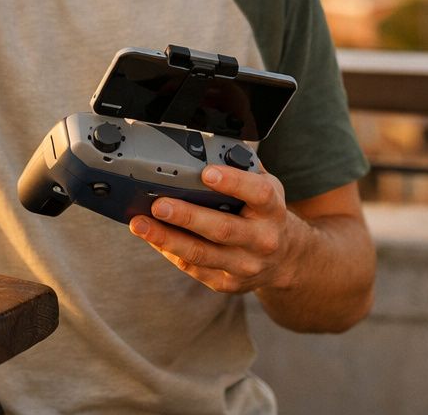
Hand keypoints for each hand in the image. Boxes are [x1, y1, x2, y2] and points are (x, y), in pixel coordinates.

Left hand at [128, 163, 303, 294]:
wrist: (287, 260)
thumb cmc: (265, 214)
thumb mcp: (266, 187)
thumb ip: (242, 166)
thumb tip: (209, 144)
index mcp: (272, 209)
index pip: (258, 193)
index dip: (234, 182)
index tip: (207, 172)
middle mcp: (262, 240)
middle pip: (222, 229)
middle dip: (187, 216)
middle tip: (158, 204)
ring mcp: (245, 265)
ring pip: (202, 254)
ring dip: (166, 239)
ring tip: (140, 224)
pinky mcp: (227, 282)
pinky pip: (194, 268)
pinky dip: (169, 251)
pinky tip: (152, 238)